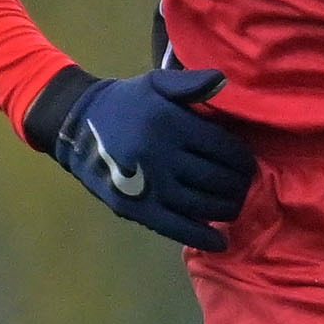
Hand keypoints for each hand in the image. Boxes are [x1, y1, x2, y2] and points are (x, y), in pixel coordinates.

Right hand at [39, 67, 256, 252]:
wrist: (75, 125)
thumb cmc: (124, 103)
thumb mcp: (155, 82)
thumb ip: (190, 83)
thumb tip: (224, 82)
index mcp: (170, 123)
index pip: (222, 147)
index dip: (242, 160)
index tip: (248, 165)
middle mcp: (161, 155)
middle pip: (216, 178)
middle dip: (239, 186)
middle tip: (244, 187)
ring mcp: (147, 184)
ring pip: (201, 205)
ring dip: (226, 210)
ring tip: (234, 207)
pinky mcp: (134, 207)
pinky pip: (175, 227)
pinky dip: (200, 237)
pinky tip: (219, 242)